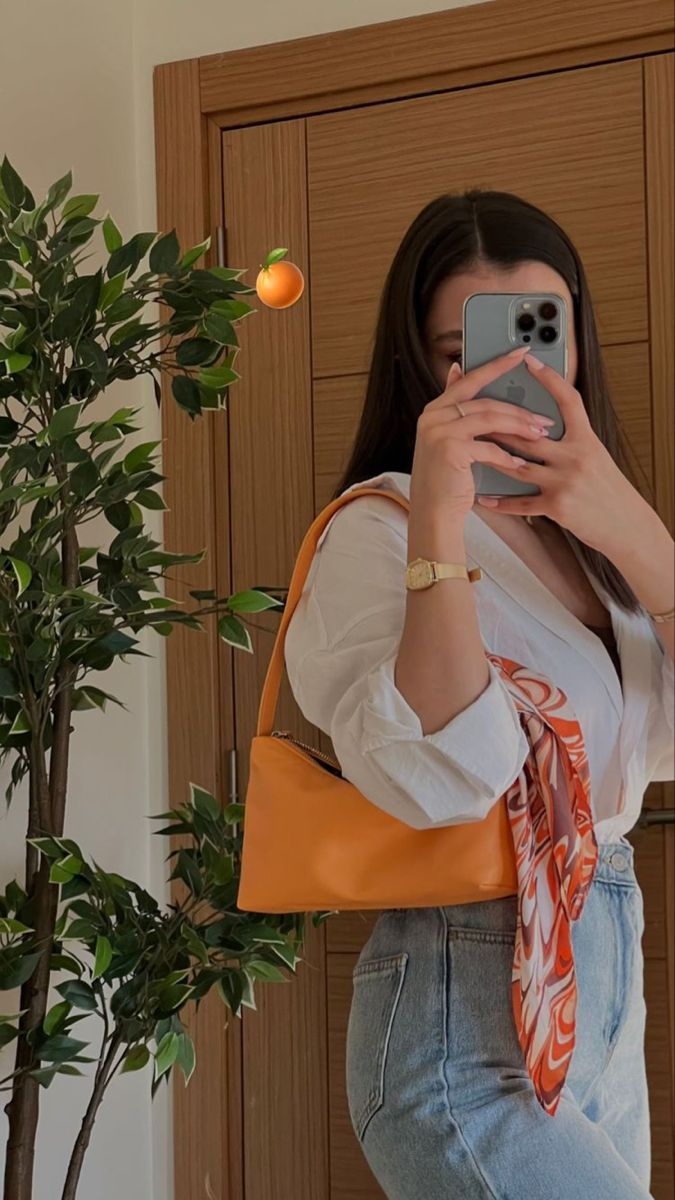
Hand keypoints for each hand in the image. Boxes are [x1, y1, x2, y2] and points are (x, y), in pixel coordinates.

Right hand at [410, 346, 555, 519]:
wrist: (433, 513)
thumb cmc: (447, 480)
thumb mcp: (452, 441)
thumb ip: (459, 412)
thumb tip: (460, 371)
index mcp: (435, 409)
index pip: (470, 380)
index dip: (496, 366)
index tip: (519, 354)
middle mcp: (433, 416)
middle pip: (485, 401)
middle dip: (518, 408)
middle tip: (543, 416)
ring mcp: (439, 432)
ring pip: (490, 419)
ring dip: (519, 427)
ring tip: (540, 434)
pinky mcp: (450, 450)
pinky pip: (488, 446)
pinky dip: (506, 455)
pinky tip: (518, 463)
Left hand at [476, 356, 638, 553]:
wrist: (627, 524)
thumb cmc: (609, 490)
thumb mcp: (596, 457)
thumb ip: (572, 442)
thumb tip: (542, 429)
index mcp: (587, 439)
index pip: (568, 400)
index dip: (550, 379)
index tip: (530, 361)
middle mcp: (576, 456)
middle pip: (529, 434)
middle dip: (500, 425)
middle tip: (475, 415)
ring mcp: (565, 481)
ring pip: (518, 465)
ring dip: (493, 458)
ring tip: (472, 452)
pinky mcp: (558, 506)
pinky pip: (521, 503)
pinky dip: (501, 502)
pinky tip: (485, 498)